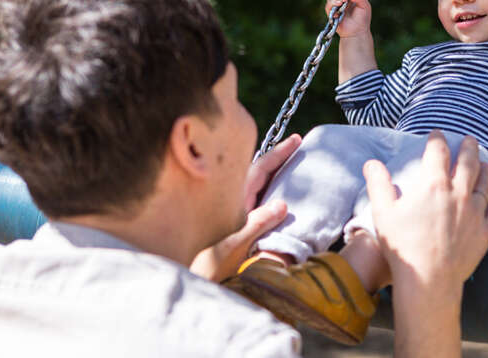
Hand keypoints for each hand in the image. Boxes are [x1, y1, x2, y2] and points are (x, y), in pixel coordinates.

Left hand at [191, 134, 301, 280]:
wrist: (191, 279)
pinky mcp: (231, 221)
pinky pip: (253, 198)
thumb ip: (258, 222)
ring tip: (289, 167)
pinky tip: (275, 195)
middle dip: (277, 159)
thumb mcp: (235, 243)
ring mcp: (231, 209)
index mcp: (232, 197)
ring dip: (272, 174)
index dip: (279, 153)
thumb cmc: (207, 263)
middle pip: (258, 171)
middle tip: (296, 146)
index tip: (296, 140)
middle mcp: (231, 198)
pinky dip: (268, 190)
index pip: (260, 167)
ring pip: (255, 184)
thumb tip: (283, 205)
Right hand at [326, 0, 371, 38]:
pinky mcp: (331, 14)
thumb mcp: (364, 5)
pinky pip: (328, 7)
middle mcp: (342, 2)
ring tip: (342, 2)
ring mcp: (336, 7)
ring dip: (335, 0)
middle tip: (345, 0)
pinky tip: (338, 6)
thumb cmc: (363, 19)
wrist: (357, 32)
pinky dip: (332, 5)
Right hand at [364, 131, 487, 288]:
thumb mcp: (382, 212)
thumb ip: (378, 184)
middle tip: (470, 140)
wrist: (428, 280)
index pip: (438, 152)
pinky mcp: (485, 233)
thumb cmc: (402, 246)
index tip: (437, 134)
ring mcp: (475, 213)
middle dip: (469, 147)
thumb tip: (371, 163)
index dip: (437, 140)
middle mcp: (458, 194)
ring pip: (484, 184)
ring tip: (484, 163)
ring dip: (484, 170)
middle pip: (468, 162)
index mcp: (433, 185)